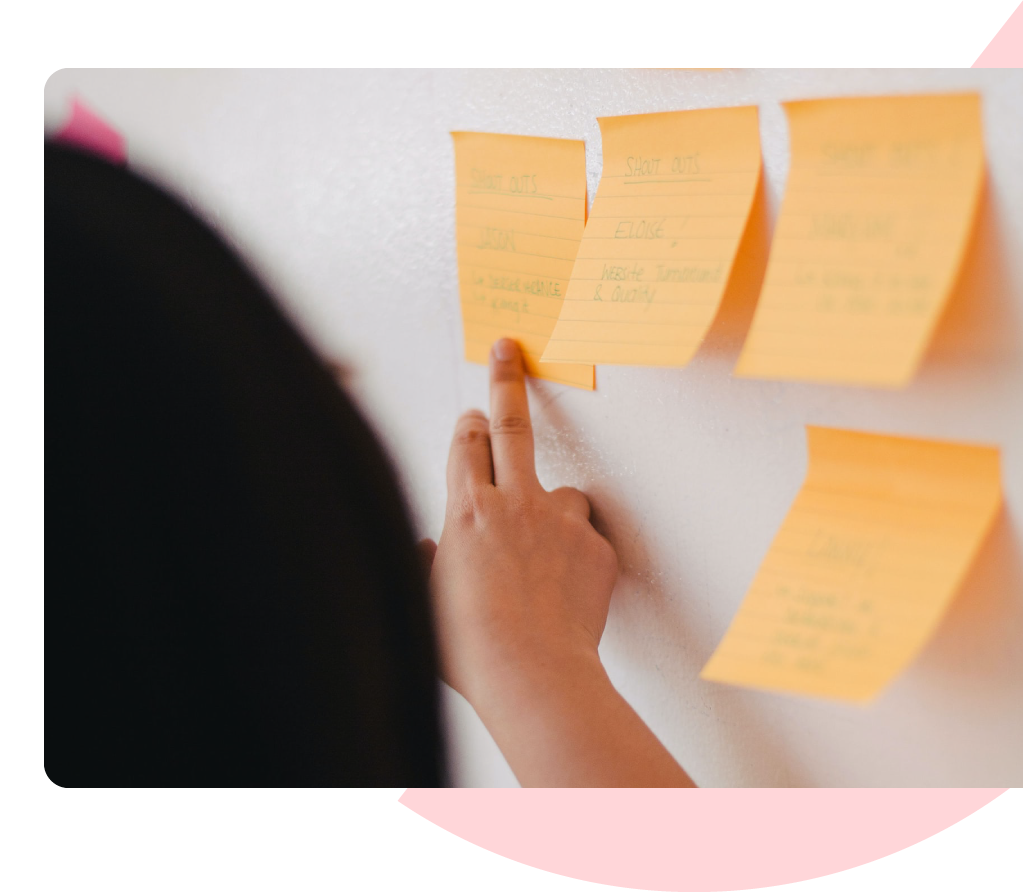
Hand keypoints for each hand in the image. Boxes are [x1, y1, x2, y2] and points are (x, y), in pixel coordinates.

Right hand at [422, 338, 693, 786]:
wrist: (532, 674)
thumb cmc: (471, 649)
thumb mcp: (425, 602)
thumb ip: (428, 564)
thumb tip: (430, 549)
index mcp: (466, 513)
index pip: (464, 447)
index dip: (466, 426)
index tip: (470, 413)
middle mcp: (514, 504)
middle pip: (511, 426)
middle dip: (506, 381)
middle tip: (510, 349)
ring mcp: (560, 522)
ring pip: (562, 493)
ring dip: (553, 510)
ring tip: (545, 555)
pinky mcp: (597, 547)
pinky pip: (586, 539)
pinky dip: (577, 556)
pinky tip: (566, 591)